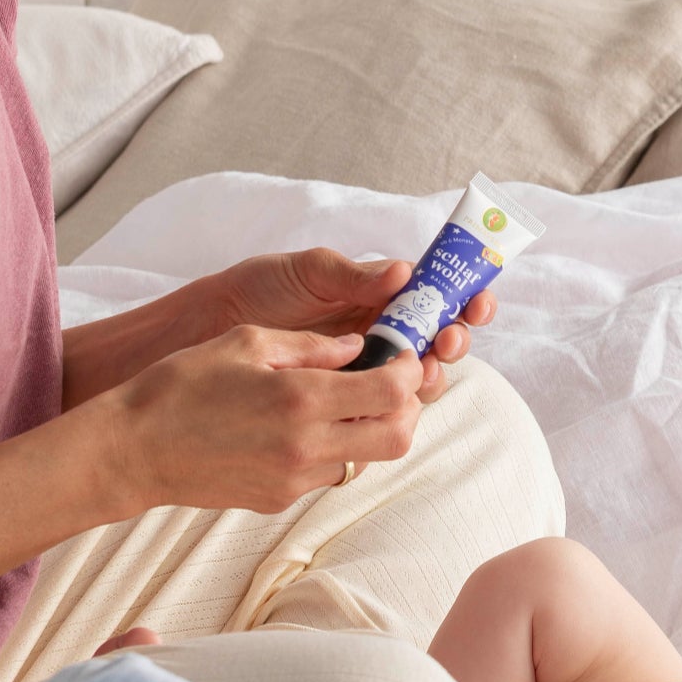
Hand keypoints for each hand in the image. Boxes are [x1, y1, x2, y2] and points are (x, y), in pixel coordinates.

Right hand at [93, 324, 430, 515]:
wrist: (128, 452)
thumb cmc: (180, 386)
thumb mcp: (246, 342)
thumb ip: (312, 345)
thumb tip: (359, 346)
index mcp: (302, 399)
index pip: (393, 392)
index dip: (409, 371)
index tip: (400, 355)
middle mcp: (306, 446)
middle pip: (398, 437)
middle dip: (407, 407)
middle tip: (390, 383)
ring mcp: (293, 480)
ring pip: (367, 459)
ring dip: (373, 430)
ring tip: (349, 402)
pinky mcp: (278, 499)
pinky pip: (329, 475)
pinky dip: (336, 450)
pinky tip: (307, 426)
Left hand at [207, 248, 497, 403]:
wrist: (205, 332)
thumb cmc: (259, 290)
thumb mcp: (307, 272)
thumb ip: (354, 275)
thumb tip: (404, 273)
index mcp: (383, 295)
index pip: (440, 296)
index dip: (466, 300)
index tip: (476, 305)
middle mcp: (383, 332)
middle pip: (440, 341)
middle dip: (455, 341)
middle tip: (447, 341)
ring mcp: (365, 370)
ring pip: (418, 379)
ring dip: (432, 375)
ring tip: (422, 370)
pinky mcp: (344, 402)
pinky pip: (381, 409)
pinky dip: (396, 407)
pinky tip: (393, 402)